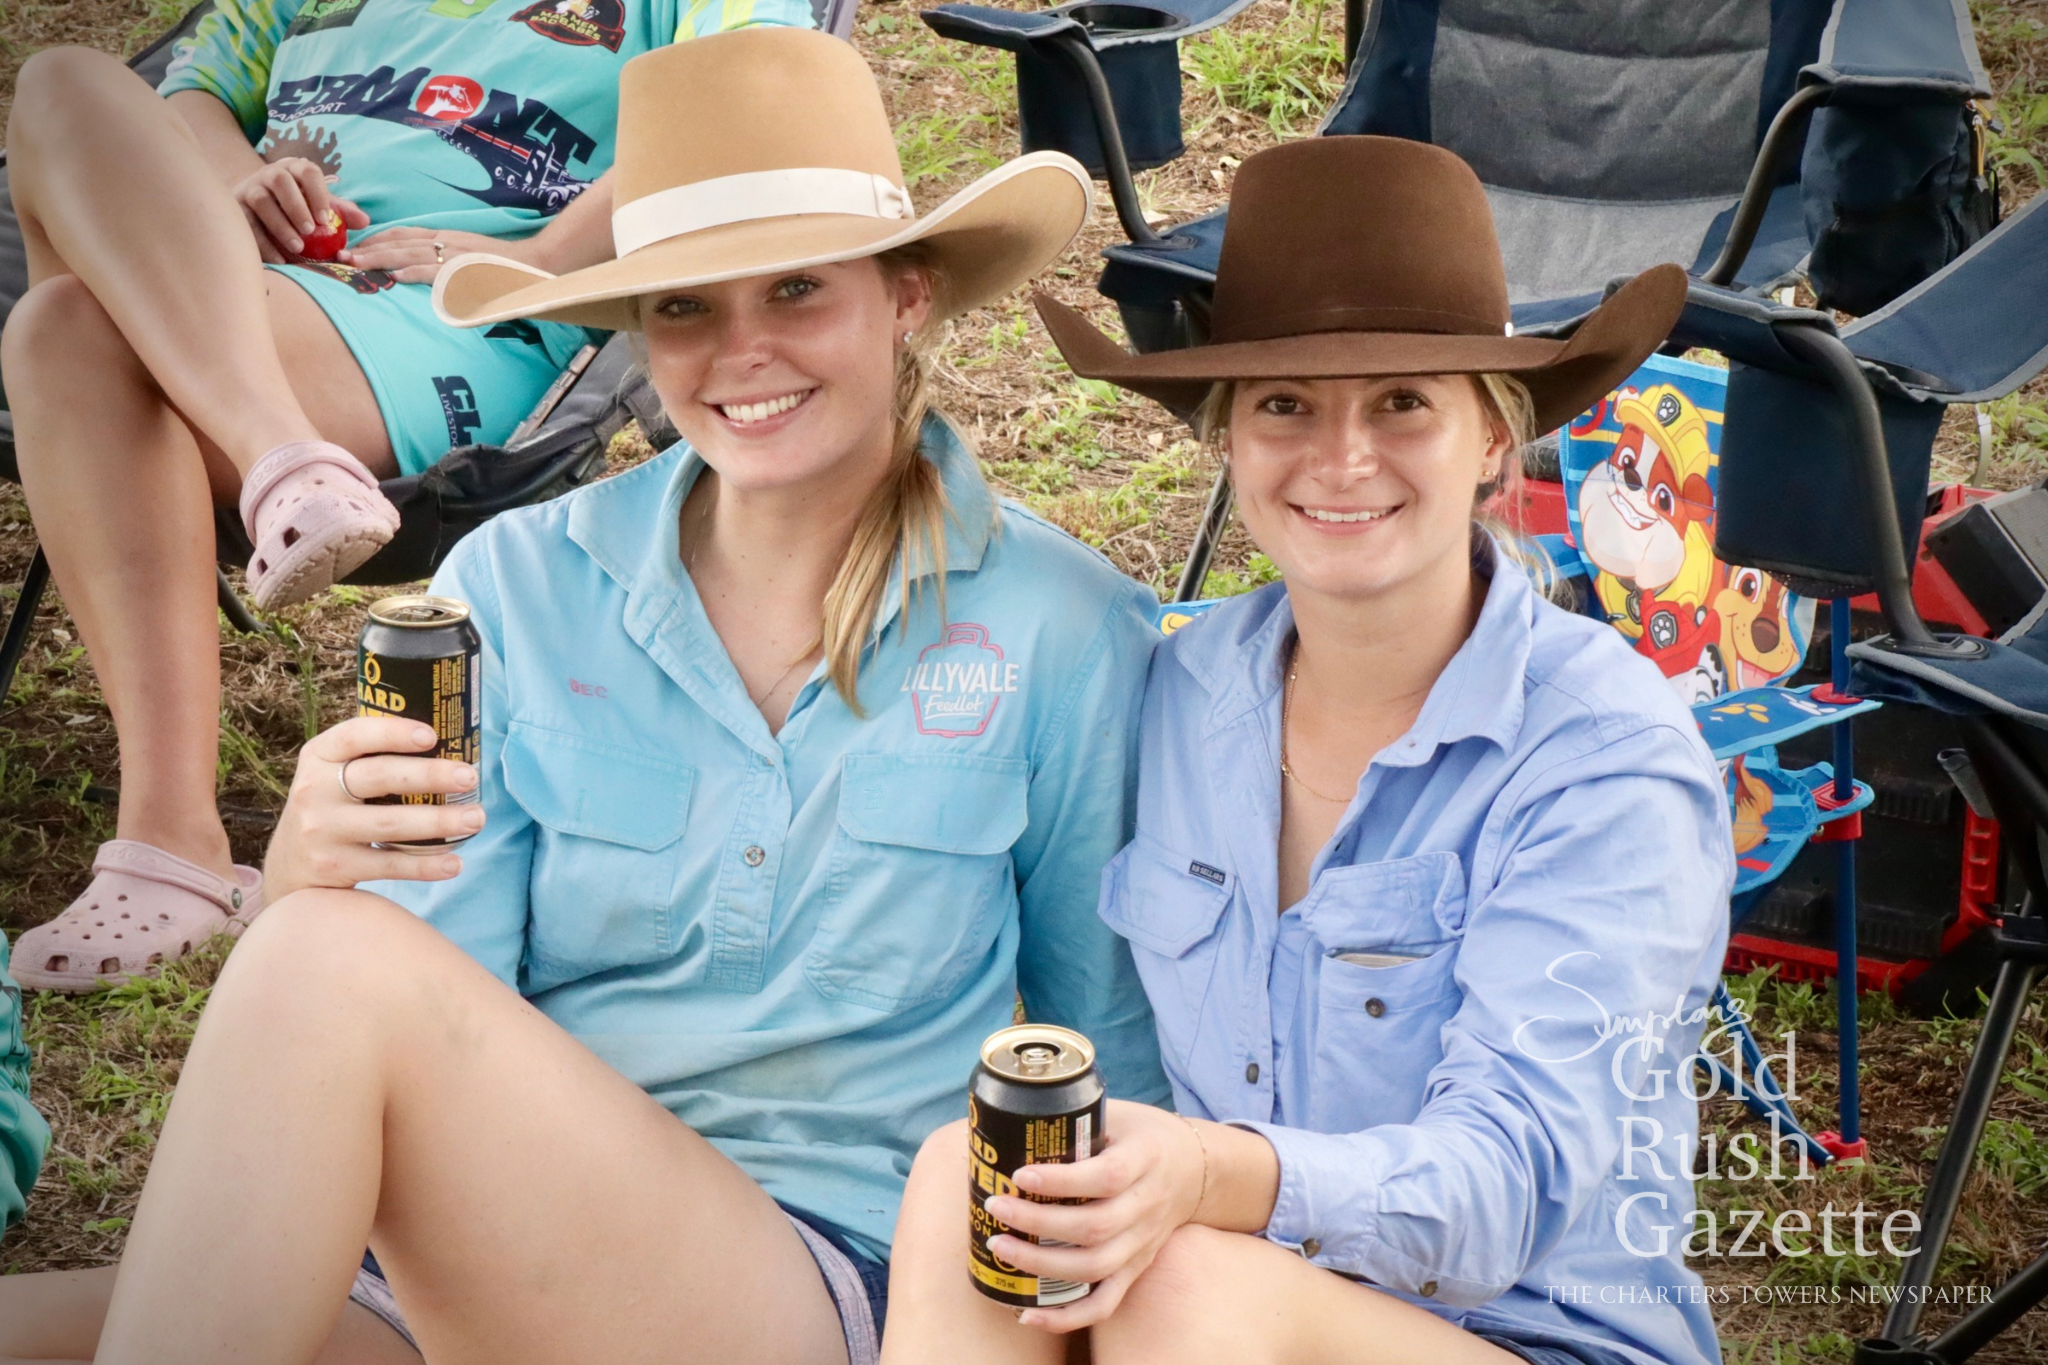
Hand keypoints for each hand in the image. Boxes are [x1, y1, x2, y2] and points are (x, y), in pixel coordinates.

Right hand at [232, 157, 368, 262]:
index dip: (318, 193)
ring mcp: (251, 188)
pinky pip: (247, 223)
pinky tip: (279, 260)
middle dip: (296, 206)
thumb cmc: (297, 205)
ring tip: (297, 247)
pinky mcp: (236, 207)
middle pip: (281, 182)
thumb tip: (364, 221)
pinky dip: (263, 243)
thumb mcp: (318, 204)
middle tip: (310, 231)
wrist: (255, 204)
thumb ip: (340, 211)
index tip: (324, 218)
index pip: (308, 171)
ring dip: (280, 225)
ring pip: (261, 201)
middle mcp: (271, 174)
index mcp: (295, 169)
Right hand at [264, 716, 483, 900]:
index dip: (393, 732)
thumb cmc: (332, 806)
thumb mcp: (333, 772)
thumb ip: (372, 755)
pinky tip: (455, 863)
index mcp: (318, 756)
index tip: (432, 736)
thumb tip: (447, 738)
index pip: (354, 735)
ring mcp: (323, 831)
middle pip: (379, 777)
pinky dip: (425, 865)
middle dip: (430, 775)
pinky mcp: (335, 868)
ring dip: (439, 821)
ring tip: (476, 818)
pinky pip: (389, 866)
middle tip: (470, 777)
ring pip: (389, 824)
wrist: (289, 865)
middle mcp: (315, 791)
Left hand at [339, 227, 540, 284]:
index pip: (404, 234)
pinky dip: (411, 271)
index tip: (354, 247)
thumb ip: (448, 261)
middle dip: (367, 248)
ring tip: (353, 264)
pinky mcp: (464, 269)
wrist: (536, 264)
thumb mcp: (470, 256)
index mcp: (446, 237)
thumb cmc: (505, 266)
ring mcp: (454, 254)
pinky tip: (392, 275)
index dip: (377, 240)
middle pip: (398, 241)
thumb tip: (423, 271)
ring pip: (407, 252)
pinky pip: (433, 270)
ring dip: (378, 258)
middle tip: (340, 256)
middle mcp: (446, 240)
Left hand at [983, 1100, 1206, 1332]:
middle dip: (1039, 1223)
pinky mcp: (1136, 1267)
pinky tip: (1028, 1313)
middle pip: (1096, 1226)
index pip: (1107, 1176)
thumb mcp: (1117, 1113)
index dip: (1063, 1180)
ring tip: (1000, 1246)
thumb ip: (1073, 1118)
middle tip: (996, 1206)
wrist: (1195, 1169)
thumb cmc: (1141, 1135)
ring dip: (1043, 1265)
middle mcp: (1148, 1203)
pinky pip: (1105, 1302)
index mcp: (1146, 1157)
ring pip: (1096, 1267)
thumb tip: (1006, 1120)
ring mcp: (1143, 1241)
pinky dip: (1067, 1316)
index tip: (1020, 1175)